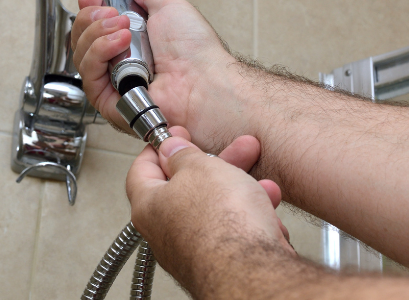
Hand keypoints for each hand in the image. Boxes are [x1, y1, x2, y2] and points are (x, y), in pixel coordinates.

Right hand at [71, 0, 247, 151]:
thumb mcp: (171, 8)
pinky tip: (120, 42)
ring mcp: (116, 83)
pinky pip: (89, 77)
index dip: (89, 11)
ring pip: (82, 56)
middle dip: (92, 19)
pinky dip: (99, 54)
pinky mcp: (111, 102)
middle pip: (83, 40)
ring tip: (124, 29)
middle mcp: (121, 63)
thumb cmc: (195, 49)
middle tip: (113, 14)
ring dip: (97, 34)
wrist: (202, 78)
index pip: (96, 28)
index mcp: (134, 43)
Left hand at [126, 129, 294, 296]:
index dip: (158, 149)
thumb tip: (172, 149)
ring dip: (241, 190)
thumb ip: (183, 155)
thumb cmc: (220, 223)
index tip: (173, 137)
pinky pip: (233, 230)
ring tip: (261, 182)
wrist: (253, 272)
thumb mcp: (199, 168)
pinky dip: (250, 217)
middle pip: (187, 186)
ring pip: (216, 206)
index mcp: (149, 206)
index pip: (141, 170)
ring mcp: (194, 248)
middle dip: (216, 164)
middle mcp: (166, 231)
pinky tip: (267, 213)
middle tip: (231, 150)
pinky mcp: (220, 261)